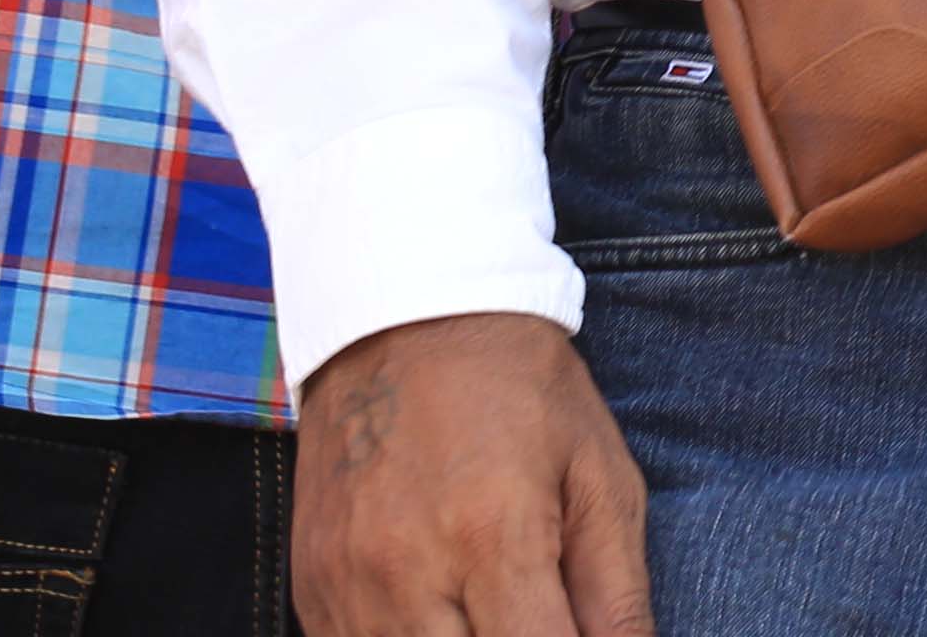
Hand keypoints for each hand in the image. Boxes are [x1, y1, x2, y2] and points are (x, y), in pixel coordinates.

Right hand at [293, 311, 651, 635]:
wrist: (404, 320)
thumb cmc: (521, 392)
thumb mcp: (599, 472)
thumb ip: (616, 588)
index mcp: (495, 537)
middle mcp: (408, 573)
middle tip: (538, 617)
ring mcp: (347, 588)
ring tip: (494, 613)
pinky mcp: (310, 591)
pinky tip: (442, 618)